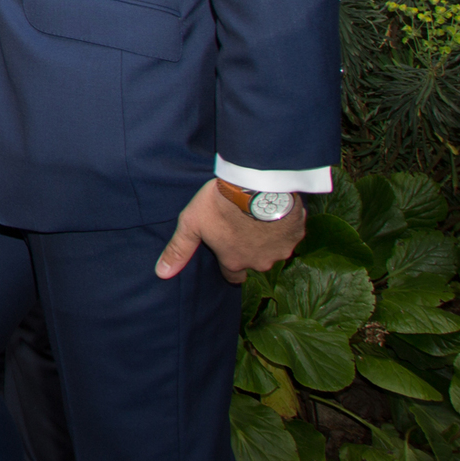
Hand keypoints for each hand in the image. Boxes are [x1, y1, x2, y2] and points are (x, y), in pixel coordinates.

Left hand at [156, 181, 306, 283]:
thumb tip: (162, 273)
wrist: (257, 185)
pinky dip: (284, 225)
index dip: (229, 264)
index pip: (233, 275)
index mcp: (234, 261)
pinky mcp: (297, 233)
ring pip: (273, 248)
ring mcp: (281, 249)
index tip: (227, 252)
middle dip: (248, 249)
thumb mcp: (191, 224)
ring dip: (267, 238)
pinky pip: (291, 233)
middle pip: (254, 261)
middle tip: (240, 227)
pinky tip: (274, 211)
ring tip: (257, 217)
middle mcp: (260, 262)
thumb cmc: (220, 204)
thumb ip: (178, 250)